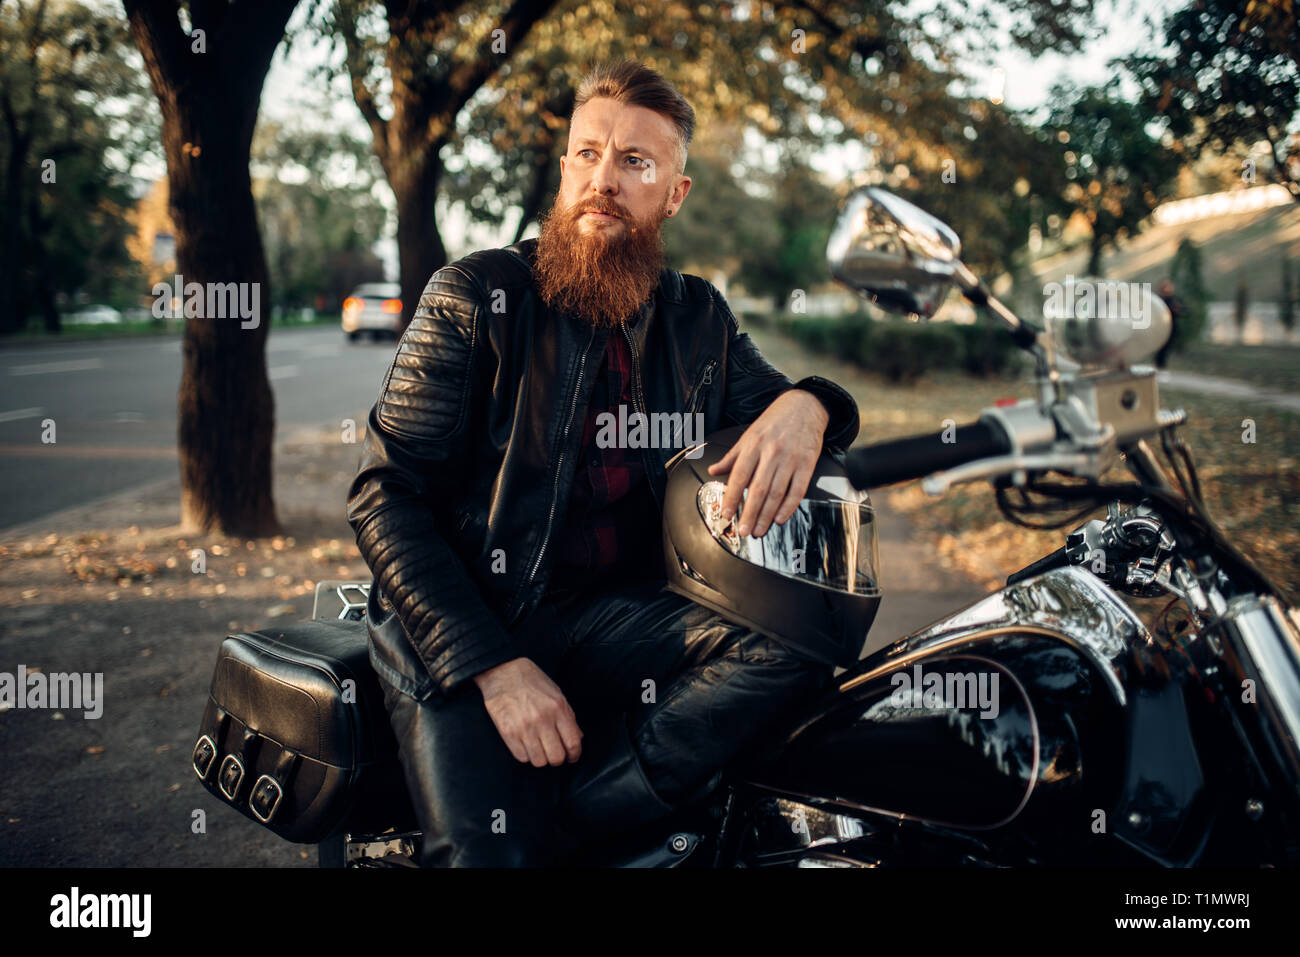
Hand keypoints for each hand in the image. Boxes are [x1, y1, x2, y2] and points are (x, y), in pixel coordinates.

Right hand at [473, 657, 582, 766]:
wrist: (503, 672)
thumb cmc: (532, 682)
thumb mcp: (556, 693)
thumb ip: (568, 716)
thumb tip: (578, 738)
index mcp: (558, 708)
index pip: (573, 743)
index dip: (574, 755)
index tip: (572, 757)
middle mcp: (542, 719)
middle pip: (556, 757)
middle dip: (558, 759)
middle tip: (555, 754)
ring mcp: (524, 727)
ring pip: (539, 761)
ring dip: (541, 758)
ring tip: (539, 749)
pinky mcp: (508, 732)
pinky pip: (521, 757)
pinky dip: (526, 755)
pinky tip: (526, 745)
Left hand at [706, 389, 828, 537]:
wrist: (805, 407)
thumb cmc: (775, 421)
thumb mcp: (749, 434)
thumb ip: (731, 456)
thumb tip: (713, 470)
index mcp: (753, 445)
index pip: (739, 476)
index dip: (731, 497)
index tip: (726, 514)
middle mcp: (771, 452)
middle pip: (758, 489)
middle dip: (749, 513)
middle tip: (744, 530)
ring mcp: (790, 459)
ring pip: (776, 493)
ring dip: (766, 515)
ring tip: (759, 530)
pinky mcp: (807, 464)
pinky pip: (797, 490)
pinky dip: (788, 506)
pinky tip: (780, 518)